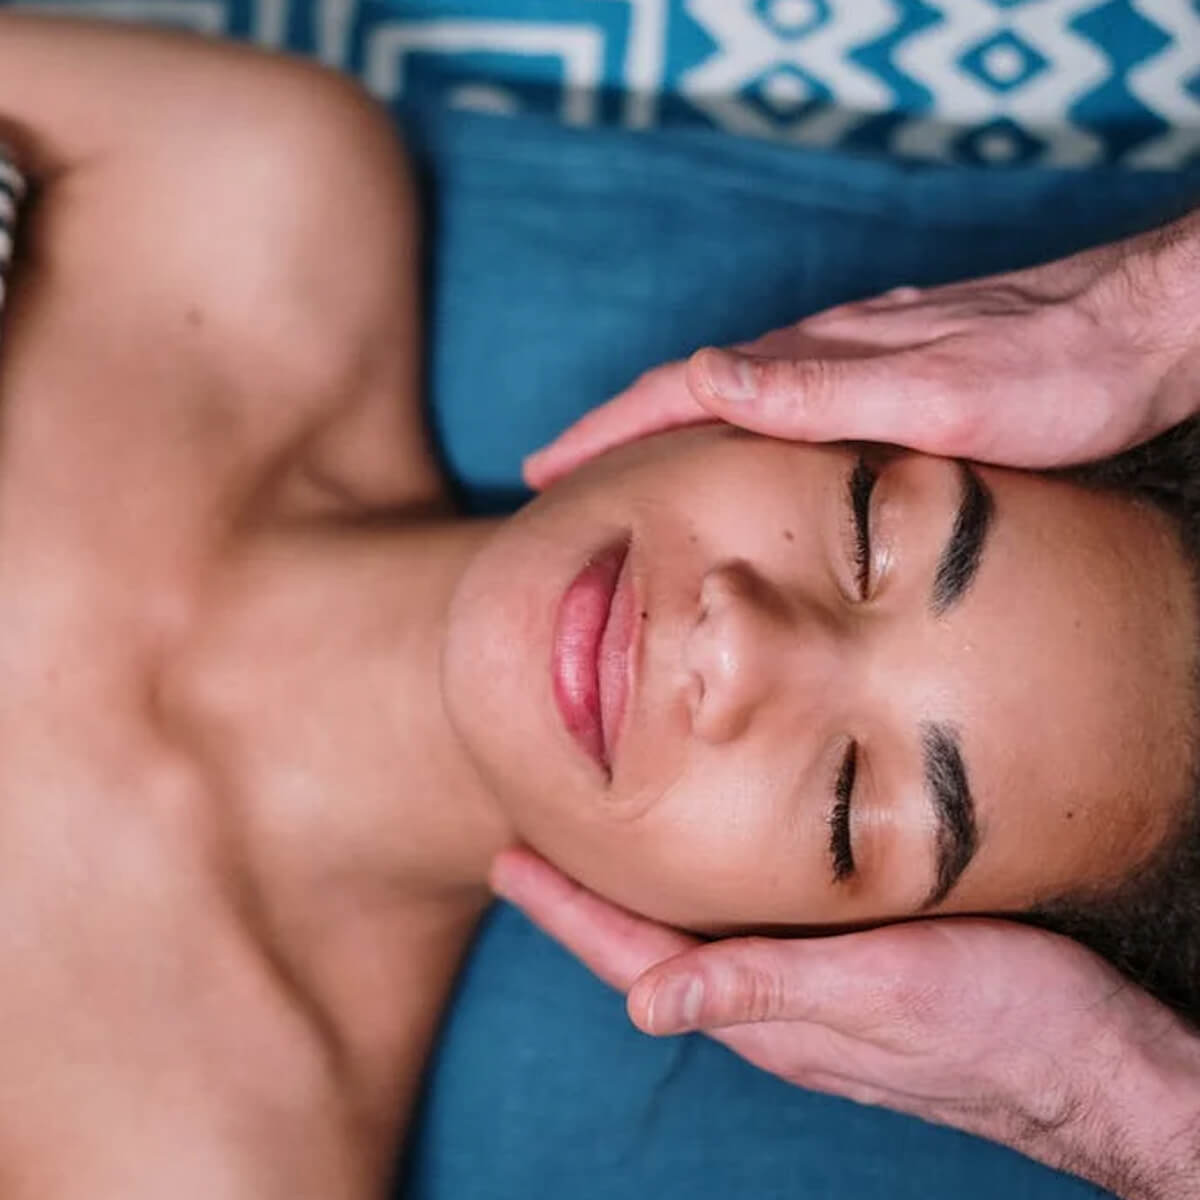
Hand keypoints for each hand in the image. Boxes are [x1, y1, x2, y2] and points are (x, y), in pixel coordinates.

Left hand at [491, 847, 1199, 1199]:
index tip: (508, 863)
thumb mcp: (885, 993)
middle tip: (531, 850)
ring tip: (595, 859)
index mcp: (766, 1010)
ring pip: (698, 942)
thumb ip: (768, 989)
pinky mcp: (854, 980)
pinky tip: (710, 878)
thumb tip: (643, 1007)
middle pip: (650, 950)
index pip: (634, 957)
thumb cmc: (1004, 1021)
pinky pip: (749, 937)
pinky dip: (705, 902)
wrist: (1099, 1063)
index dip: (566, 911)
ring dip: (637, 901)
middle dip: (584, 903)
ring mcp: (813, 998)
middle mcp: (776, 1005)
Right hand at [524, 211, 1199, 488]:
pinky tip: (730, 451)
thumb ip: (818, 391)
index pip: (679, 393)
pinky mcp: (883, 376)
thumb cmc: (1051, 373)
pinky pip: (776, 403)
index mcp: (816, 363)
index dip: (603, 433)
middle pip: (688, 391)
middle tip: (554, 474)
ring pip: (730, 397)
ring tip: (618, 471)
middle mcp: (823, 356)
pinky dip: (725, 429)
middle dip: (611, 432)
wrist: (1141, 332)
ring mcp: (851, 362)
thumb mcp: (934, 395)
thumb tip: (703, 380)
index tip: (542, 470)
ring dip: (661, 431)